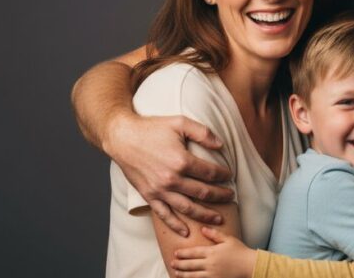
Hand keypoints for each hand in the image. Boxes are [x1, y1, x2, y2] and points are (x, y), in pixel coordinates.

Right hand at [109, 113, 233, 235]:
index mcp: (182, 161)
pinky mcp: (149, 196)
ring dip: (205, 215)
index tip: (229, 175)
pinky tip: (186, 231)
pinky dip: (175, 225)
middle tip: (230, 196)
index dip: (223, 175)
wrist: (122, 138)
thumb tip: (221, 144)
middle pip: (203, 192)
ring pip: (188, 208)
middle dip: (220, 196)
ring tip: (218, 219)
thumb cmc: (151, 128)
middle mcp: (172, 179)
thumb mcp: (180, 123)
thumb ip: (203, 133)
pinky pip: (164, 215)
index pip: (210, 173)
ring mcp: (160, 190)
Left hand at [171, 227, 256, 277]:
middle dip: (180, 264)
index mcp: (212, 252)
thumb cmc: (240, 251)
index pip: (194, 252)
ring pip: (193, 275)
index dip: (183, 253)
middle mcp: (210, 264)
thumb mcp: (228, 239)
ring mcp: (212, 274)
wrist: (249, 265)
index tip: (176, 253)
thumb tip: (202, 228)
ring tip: (176, 273)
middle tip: (172, 263)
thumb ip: (214, 234)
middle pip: (191, 264)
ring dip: (183, 274)